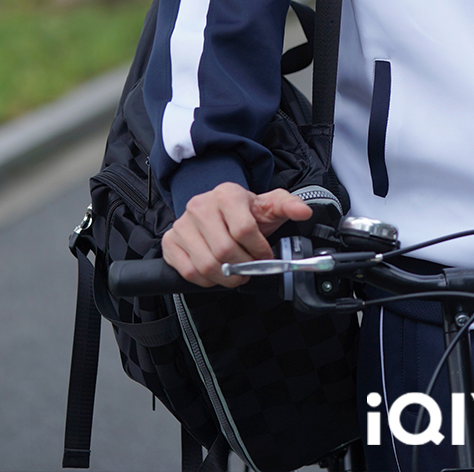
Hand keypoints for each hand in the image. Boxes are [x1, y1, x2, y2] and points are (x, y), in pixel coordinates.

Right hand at [161, 183, 311, 287]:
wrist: (218, 210)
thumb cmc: (245, 212)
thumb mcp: (268, 206)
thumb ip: (288, 206)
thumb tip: (304, 211)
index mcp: (227, 193)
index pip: (244, 229)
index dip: (259, 249)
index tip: (265, 255)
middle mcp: (200, 205)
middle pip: (224, 250)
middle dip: (243, 266)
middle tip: (250, 268)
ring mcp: (182, 224)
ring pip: (206, 265)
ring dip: (226, 277)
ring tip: (235, 273)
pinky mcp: (170, 241)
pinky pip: (188, 272)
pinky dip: (206, 280)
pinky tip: (216, 273)